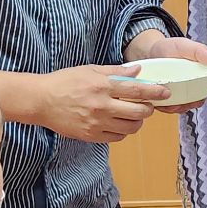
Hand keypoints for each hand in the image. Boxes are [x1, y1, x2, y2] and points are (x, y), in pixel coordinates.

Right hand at [41, 64, 166, 142]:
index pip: (137, 90)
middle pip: (138, 112)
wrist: (41, 101)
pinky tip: (119, 123)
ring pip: (130, 127)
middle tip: (148, 106)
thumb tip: (137, 70)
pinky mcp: (91, 136)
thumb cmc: (64, 82)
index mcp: (102, 86)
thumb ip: (115, 71)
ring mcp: (97, 123)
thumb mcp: (90, 70)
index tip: (165, 92)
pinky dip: (123, 131)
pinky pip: (117, 137)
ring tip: (134, 115)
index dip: (154, 92)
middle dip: (148, 109)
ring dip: (137, 122)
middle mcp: (102, 106)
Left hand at [126, 33, 206, 111]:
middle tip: (187, 100)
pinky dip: (169, 108)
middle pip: (202, 97)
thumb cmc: (170, 47)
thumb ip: (198, 51)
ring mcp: (184, 93)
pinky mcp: (171, 99)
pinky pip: (173, 108)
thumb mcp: (184, 46)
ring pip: (188, 105)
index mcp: (204, 71)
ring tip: (172, 103)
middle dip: (196, 101)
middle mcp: (196, 84)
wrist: (150, 52)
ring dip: (181, 107)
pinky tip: (162, 103)